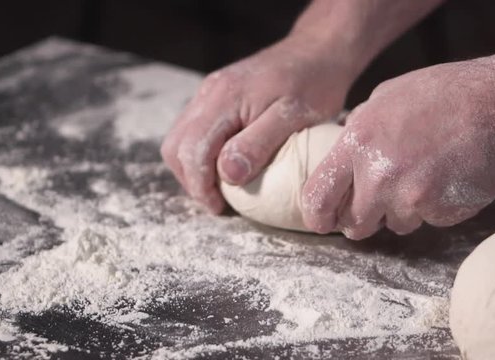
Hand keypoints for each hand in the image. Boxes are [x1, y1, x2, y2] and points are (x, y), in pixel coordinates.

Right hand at [160, 35, 355, 212]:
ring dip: (193, 169)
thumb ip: (258, 143)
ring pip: (181, 139)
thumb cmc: (314, 84)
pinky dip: (202, 154)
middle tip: (218, 203)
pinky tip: (226, 167)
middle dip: (191, 180)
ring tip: (221, 190)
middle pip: (175, 146)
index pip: (192, 149)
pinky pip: (195, 130)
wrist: (319, 50)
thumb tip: (228, 175)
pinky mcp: (217, 96)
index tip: (220, 208)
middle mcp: (209, 93)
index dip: (200, 185)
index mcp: (224, 97)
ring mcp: (210, 93)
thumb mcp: (294, 116)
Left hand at [301, 60, 494, 238]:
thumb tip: (339, 160)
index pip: (317, 198)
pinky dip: (432, 208)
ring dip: (402, 210)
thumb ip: (357, 132)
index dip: (316, 217)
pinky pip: (426, 221)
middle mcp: (379, 176)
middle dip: (362, 219)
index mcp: (357, 144)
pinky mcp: (440, 211)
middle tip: (377, 203)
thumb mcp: (383, 99)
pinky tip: (444, 178)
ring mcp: (411, 197)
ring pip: (393, 225)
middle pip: (354, 225)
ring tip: (422, 175)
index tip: (322, 221)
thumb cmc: (439, 96)